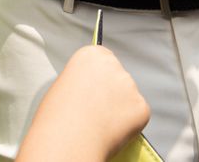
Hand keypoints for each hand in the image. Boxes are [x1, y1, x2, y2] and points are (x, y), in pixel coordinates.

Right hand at [17, 45, 149, 160]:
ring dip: (120, 109)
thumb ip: (81, 81)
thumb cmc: (57, 119)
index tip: (93, 90)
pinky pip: (137, 115)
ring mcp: (130, 86)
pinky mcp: (141, 107)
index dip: (98, 79)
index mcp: (91, 56)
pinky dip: (129, 125)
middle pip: (117, 78)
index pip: (103, 60)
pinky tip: (111, 132)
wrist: (68, 142)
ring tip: (100, 124)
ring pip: (128, 97)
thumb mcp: (61, 87)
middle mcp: (114, 66)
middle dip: (111, 93)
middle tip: (96, 111)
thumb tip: (89, 91)